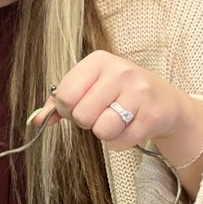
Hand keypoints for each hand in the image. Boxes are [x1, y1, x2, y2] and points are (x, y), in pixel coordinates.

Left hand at [30, 50, 202, 152]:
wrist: (164, 101)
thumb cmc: (118, 92)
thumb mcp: (90, 86)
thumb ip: (59, 102)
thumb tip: (37, 120)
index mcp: (98, 61)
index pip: (65, 94)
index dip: (66, 108)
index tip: (77, 106)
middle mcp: (120, 72)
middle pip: (82, 115)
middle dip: (86, 121)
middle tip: (99, 113)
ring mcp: (139, 93)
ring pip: (101, 130)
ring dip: (103, 133)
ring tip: (114, 120)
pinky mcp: (152, 116)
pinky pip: (119, 142)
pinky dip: (119, 142)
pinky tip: (128, 127)